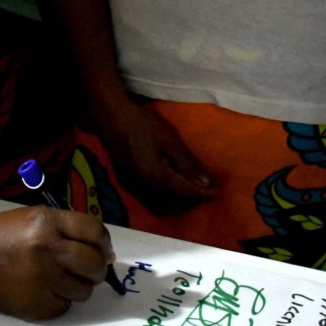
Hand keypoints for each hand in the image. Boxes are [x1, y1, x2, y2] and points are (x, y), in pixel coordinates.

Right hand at [0, 205, 113, 319]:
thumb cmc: (1, 235)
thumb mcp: (32, 217)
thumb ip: (67, 229)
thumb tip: (105, 252)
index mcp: (46, 223)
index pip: (94, 232)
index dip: (104, 243)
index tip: (103, 250)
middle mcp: (47, 250)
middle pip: (94, 264)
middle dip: (96, 269)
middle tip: (87, 270)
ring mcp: (42, 280)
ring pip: (84, 290)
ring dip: (77, 286)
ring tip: (58, 279)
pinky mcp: (36, 304)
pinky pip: (64, 305)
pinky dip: (59, 299)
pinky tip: (42, 289)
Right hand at [97, 94, 213, 215]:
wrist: (109, 117)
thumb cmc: (141, 124)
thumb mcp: (169, 139)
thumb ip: (187, 163)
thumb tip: (205, 183)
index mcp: (155, 177)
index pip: (185, 193)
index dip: (202, 195)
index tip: (216, 192)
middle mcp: (143, 188)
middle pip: (171, 207)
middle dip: (190, 203)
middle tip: (203, 193)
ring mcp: (132, 188)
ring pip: (158, 208)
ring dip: (176, 205)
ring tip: (189, 193)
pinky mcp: (125, 184)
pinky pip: (147, 201)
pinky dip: (162, 201)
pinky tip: (169, 190)